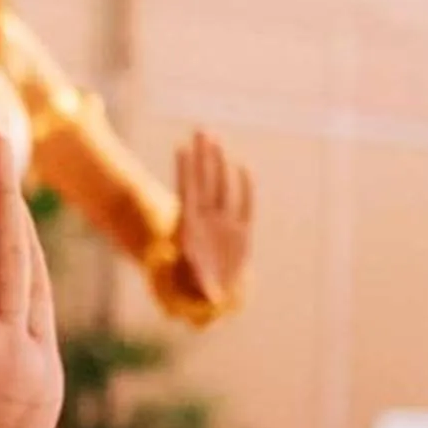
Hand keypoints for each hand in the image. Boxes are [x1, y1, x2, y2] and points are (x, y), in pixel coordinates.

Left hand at [171, 130, 252, 306]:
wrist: (211, 297)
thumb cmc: (196, 289)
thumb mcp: (197, 288)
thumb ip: (205, 287)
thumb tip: (214, 297)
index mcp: (189, 229)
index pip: (187, 193)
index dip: (185, 171)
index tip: (182, 149)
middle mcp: (206, 221)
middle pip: (205, 182)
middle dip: (204, 158)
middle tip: (201, 130)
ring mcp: (222, 223)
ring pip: (221, 187)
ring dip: (218, 164)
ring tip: (213, 138)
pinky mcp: (240, 232)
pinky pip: (244, 205)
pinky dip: (245, 188)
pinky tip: (243, 168)